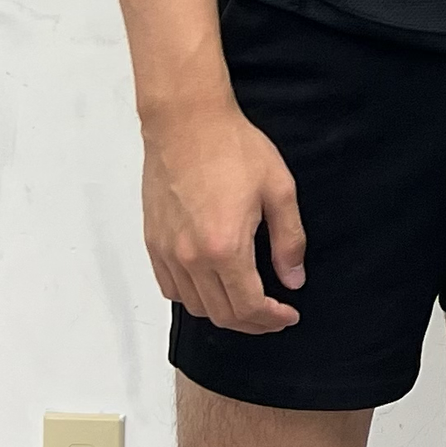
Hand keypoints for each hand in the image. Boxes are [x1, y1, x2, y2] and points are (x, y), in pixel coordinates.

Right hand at [142, 98, 304, 332]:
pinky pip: (171, 288)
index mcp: (225, 248)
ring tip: (247, 303)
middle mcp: (191, 258)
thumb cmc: (235, 149)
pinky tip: (212, 286)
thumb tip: (293, 280)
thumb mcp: (279, 189)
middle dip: (252, 322)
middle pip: (220, 314)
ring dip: (223, 313)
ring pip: (194, 306)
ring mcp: (167, 253)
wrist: (187, 124)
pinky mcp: (153, 243)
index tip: (288, 316)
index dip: (272, 319)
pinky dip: (194, 298)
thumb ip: (289, 240)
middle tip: (273, 315)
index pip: (248, 306)